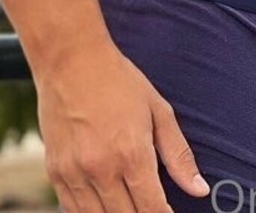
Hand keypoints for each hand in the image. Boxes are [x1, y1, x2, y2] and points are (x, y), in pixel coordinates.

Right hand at [36, 38, 209, 212]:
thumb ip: (179, 154)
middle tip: (150, 206)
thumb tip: (200, 189)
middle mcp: (102, 169)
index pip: (153, 211)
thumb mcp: (157, 110)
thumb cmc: (118, 80)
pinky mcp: (55, 171)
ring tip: (130, 205)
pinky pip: (73, 211)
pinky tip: (104, 205)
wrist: (70, 58)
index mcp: (132, 153)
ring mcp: (75, 172)